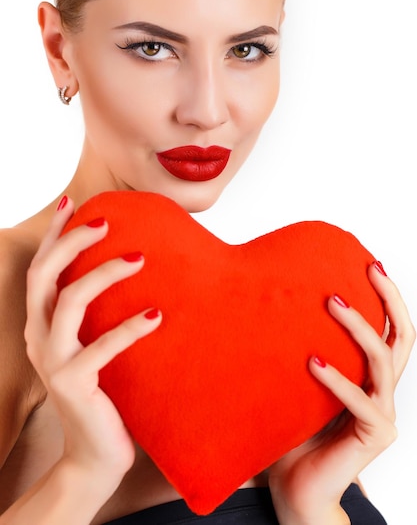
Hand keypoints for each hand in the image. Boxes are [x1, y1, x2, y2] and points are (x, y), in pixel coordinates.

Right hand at [24, 197, 161, 494]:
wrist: (94, 455)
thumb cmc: (103, 394)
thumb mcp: (93, 347)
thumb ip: (98, 315)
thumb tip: (130, 268)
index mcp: (42, 326)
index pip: (40, 270)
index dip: (51, 235)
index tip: (70, 202)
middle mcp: (38, 339)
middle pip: (44, 276)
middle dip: (70, 241)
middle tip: (103, 221)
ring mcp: (53, 362)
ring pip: (69, 302)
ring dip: (104, 274)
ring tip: (139, 258)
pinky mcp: (73, 384)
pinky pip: (102, 347)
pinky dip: (130, 327)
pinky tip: (156, 314)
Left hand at [268, 261, 414, 524]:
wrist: (294, 487)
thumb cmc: (292, 431)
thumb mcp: (298, 383)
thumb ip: (300, 352)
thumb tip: (272, 304)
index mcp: (370, 378)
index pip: (390, 331)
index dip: (388, 298)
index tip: (370, 264)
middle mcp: (384, 392)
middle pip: (403, 338)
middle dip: (391, 300)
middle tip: (371, 268)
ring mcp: (383, 415)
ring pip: (384, 363)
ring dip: (360, 329)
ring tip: (333, 302)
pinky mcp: (375, 436)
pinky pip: (360, 401)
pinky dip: (337, 379)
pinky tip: (312, 362)